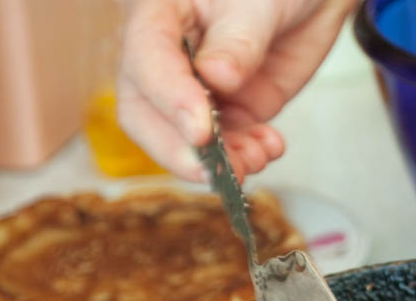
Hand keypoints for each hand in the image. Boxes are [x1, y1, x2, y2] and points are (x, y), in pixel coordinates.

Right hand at [117, 0, 352, 180]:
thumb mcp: (257, 1)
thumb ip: (239, 39)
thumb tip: (216, 77)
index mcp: (158, 15)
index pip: (146, 61)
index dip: (169, 100)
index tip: (200, 131)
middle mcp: (168, 58)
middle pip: (145, 113)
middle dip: (178, 149)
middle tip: (215, 169)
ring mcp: (199, 89)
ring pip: (185, 139)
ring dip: (219, 160)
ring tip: (257, 158)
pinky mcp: (232, 110)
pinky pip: (228, 144)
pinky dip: (247, 155)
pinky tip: (270, 147)